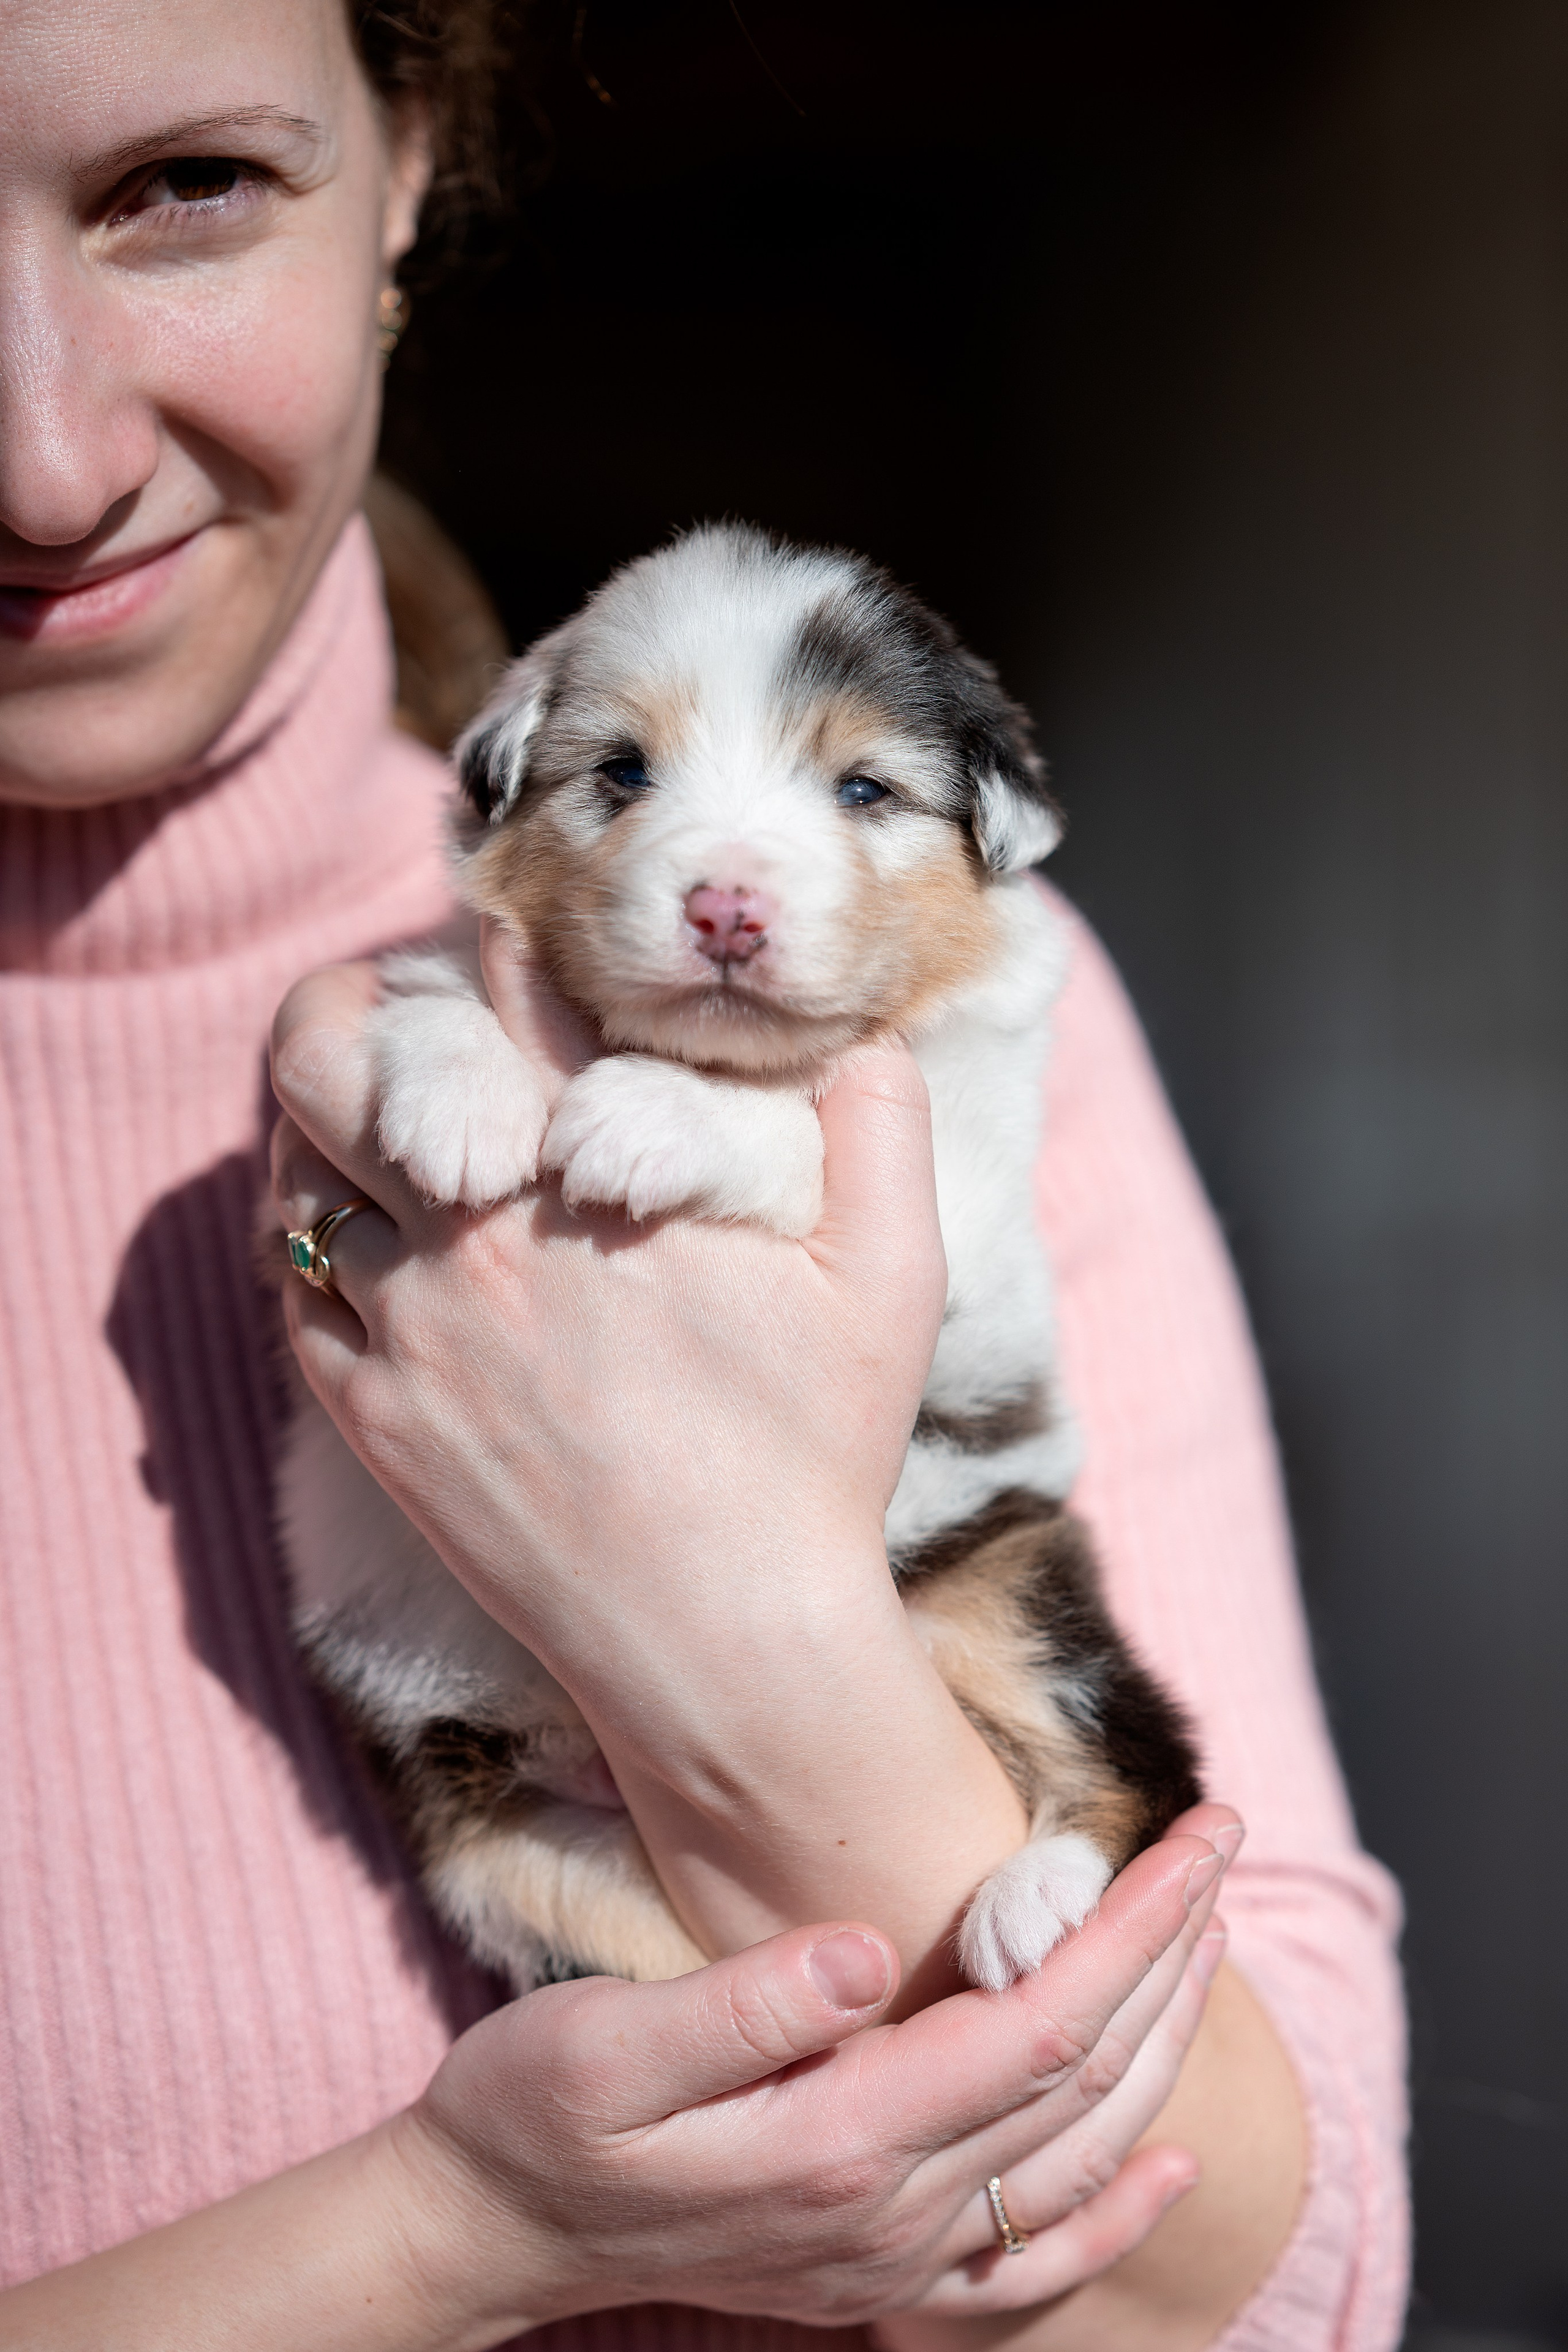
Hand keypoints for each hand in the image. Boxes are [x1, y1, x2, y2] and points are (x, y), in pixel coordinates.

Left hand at [269, 927, 946, 1682]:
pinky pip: (289, 1286)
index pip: (504, 988)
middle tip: (377, 994)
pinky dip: (299, 1234)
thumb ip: (884, 1131)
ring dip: (322, 1122)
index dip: (494, 934)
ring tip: (359, 1108)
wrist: (723, 1638)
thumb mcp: (895, 1282)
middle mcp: (480, 1230)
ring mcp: (410, 1325)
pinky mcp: (372, 1415)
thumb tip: (866, 1034)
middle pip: (341, 1059)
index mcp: (597, 1169)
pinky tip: (338, 1228)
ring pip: (297, 1171)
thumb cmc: (816, 1458)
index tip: (500, 929)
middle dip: (348, 1001)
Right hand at [390, 1818, 1230, 2343]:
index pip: (1037, 2023)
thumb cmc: (533, 2119)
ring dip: (1159, 2046)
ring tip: (1205, 1940)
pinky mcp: (876, 2270)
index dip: (1132, 1928)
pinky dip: (1117, 2215)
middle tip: (1221, 1846)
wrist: (489, 2233)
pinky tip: (1170, 2168)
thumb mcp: (596, 2046)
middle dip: (1170, 1958)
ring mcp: (889, 2256)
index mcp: (838, 2142)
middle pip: (1081, 2081)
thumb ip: (736, 2006)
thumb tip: (859, 1950)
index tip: (1195, 1838)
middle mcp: (888, 2213)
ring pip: (1076, 2153)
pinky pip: (1033, 2266)